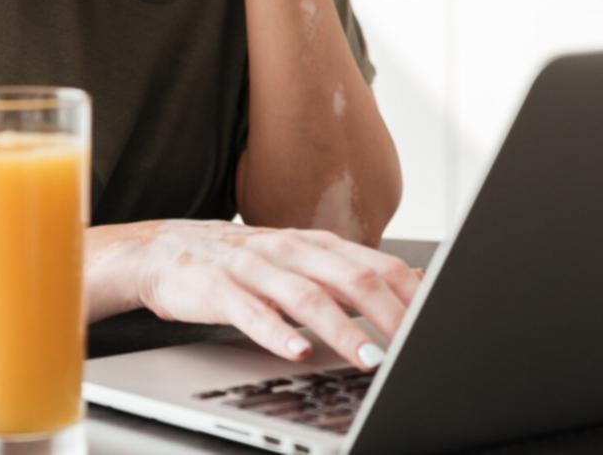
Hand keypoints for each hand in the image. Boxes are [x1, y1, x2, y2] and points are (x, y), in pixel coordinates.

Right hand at [129, 220, 421, 368]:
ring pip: (306, 297)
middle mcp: (290, 250)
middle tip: (414, 348)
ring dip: (341, 329)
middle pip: (349, 279)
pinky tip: (295, 351)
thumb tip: (417, 279)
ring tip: (368, 357)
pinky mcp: (219, 289)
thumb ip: (354, 270)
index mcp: (315, 244)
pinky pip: (251, 312)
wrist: (165, 250)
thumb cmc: (242, 263)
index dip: (409, 295)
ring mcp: (254, 268)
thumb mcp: (302, 259)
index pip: (375, 266)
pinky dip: (276, 333)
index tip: (437, 323)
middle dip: (387, 315)